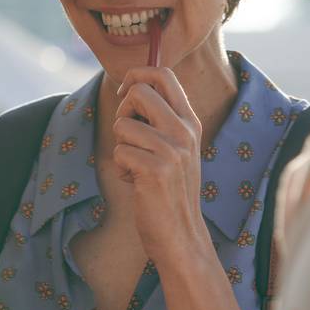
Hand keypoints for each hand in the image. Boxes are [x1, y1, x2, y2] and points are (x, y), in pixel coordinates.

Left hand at [113, 66, 212, 265]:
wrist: (182, 235)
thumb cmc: (170, 190)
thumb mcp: (176, 148)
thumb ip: (161, 119)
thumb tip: (131, 87)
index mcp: (190, 121)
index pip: (163, 74)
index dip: (137, 75)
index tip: (125, 94)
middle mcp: (185, 131)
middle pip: (139, 91)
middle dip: (123, 111)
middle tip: (129, 135)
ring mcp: (172, 150)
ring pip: (122, 125)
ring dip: (121, 147)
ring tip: (136, 167)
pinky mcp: (156, 170)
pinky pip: (119, 152)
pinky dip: (120, 168)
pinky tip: (136, 183)